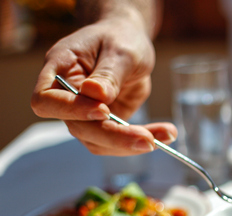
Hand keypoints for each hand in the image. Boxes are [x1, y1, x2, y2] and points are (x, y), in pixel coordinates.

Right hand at [30, 17, 175, 155]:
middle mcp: (66, 96)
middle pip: (78, 128)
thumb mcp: (120, 51)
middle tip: (148, 140)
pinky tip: (166, 134)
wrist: (129, 42)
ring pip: (98, 142)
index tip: (104, 110)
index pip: (47, 100)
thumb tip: (96, 95)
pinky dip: (142, 140)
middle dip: (114, 136)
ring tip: (167, 134)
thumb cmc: (120, 38)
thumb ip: (109, 74)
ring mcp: (84, 114)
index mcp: (59, 69)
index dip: (72, 110)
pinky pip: (119, 141)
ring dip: (131, 144)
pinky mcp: (105, 124)